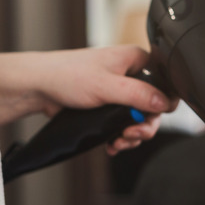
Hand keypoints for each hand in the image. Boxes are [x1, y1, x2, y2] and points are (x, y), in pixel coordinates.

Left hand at [0, 46, 177, 153]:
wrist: (39, 87)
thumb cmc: (67, 75)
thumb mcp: (107, 86)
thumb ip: (138, 95)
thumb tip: (163, 103)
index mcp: (136, 61)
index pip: (165, 83)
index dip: (162, 104)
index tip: (150, 118)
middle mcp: (131, 75)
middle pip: (152, 106)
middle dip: (144, 126)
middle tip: (132, 134)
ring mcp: (120, 92)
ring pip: (139, 119)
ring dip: (131, 135)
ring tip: (118, 141)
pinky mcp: (109, 106)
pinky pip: (124, 124)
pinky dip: (121, 137)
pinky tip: (112, 143)